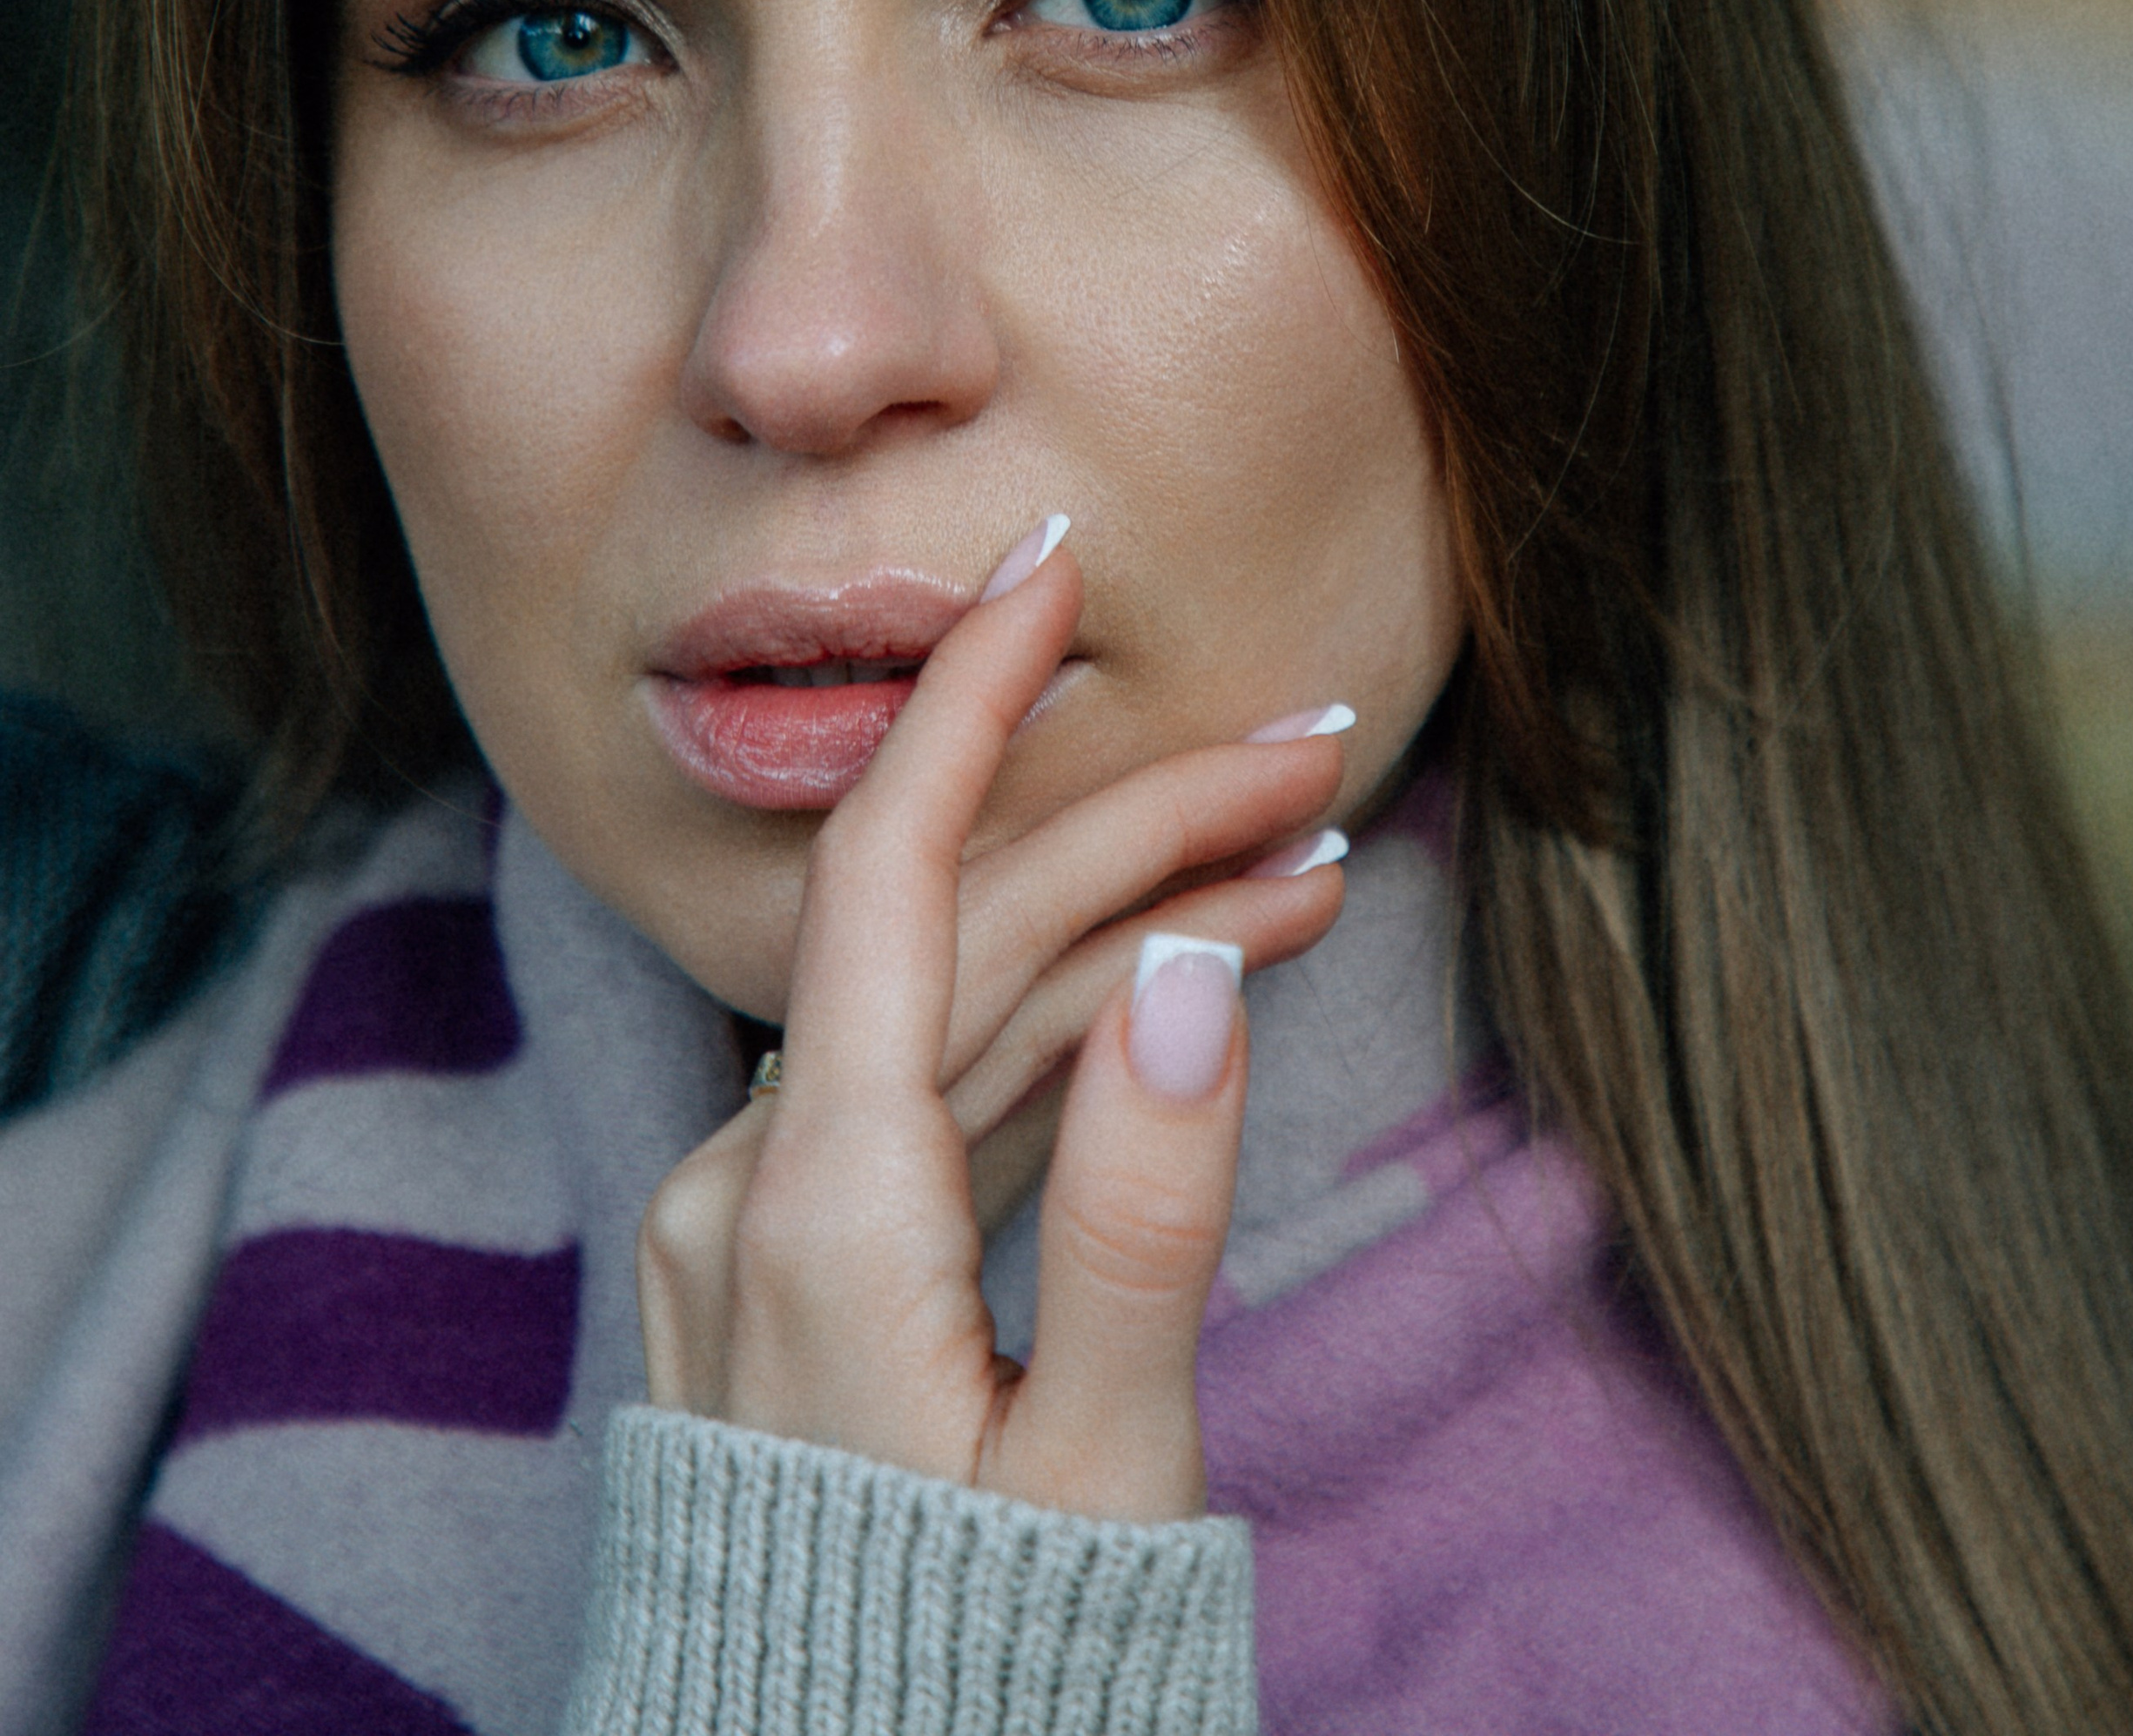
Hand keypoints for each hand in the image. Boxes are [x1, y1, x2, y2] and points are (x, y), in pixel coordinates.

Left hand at [635, 531, 1347, 1521]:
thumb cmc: (967, 1687)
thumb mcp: (1096, 1475)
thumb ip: (1145, 1218)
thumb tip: (1206, 973)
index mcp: (815, 1210)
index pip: (887, 872)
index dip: (972, 698)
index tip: (1052, 564)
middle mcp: (753, 1187)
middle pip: (958, 934)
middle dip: (1143, 830)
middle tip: (1322, 759)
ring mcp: (756, 1229)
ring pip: (954, 1013)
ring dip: (1123, 931)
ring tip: (1309, 866)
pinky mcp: (783, 1272)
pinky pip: (928, 1102)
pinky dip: (1058, 1040)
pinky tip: (1187, 993)